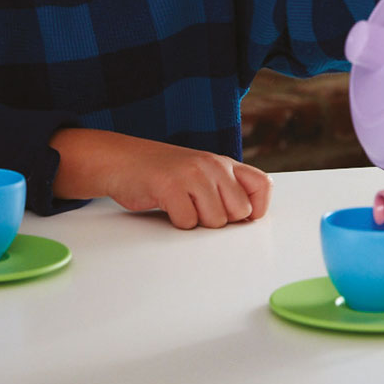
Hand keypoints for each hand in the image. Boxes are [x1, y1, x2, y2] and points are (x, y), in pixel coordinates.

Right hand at [50, 128, 272, 229]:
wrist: (120, 160)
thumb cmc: (161, 173)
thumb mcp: (200, 173)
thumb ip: (225, 189)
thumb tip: (249, 223)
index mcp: (223, 162)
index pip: (263, 186)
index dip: (256, 209)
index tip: (238, 218)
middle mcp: (212, 164)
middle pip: (239, 212)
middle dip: (219, 220)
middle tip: (197, 208)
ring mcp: (192, 173)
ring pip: (215, 221)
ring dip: (196, 222)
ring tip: (180, 204)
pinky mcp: (170, 186)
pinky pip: (187, 222)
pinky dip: (176, 222)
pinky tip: (166, 205)